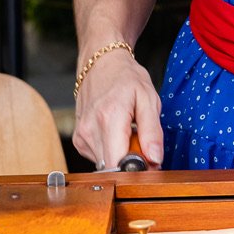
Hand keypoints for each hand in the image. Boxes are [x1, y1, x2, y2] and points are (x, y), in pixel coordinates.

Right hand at [73, 48, 164, 169]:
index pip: (118, 165)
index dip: (137, 170)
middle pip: (112, 168)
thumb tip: (155, 159)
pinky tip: (115, 134)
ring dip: (121, 156)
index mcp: (109, 118)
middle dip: (131, 163)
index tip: (149, 161)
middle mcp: (90, 129)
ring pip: (106, 164)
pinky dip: (111, 150)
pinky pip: (98, 157)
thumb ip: (152, 131)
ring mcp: (81, 135)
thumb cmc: (126, 78)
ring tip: (127, 133)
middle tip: (141, 143)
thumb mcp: (149, 98)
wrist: (101, 63)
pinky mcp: (78, 139)